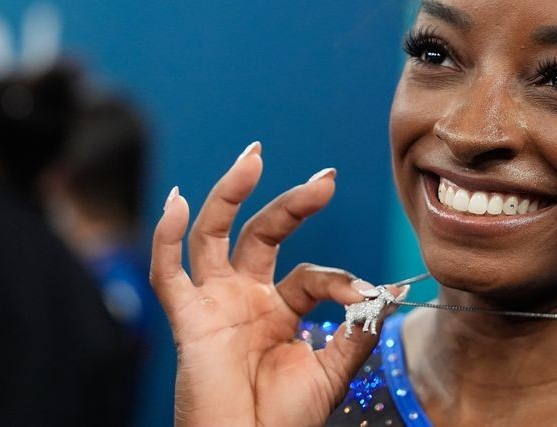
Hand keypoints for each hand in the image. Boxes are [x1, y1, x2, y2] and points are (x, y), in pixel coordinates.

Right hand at [150, 142, 399, 426]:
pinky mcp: (189, 320)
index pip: (311, 273)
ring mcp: (215, 303)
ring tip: (253, 156)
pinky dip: (166, 238)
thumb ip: (358, 330)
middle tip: (326, 179)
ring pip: (213, 234)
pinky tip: (178, 202)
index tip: (367, 293)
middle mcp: (245, 297)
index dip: (340, 279)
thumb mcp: (333, 370)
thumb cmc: (286, 420)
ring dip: (230, 193)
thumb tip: (389, 291)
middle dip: (293, 202)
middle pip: (263, 233)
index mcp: (279, 309)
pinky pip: (168, 274)